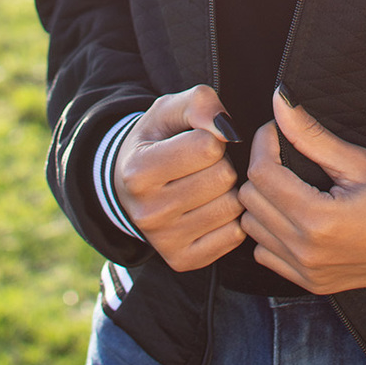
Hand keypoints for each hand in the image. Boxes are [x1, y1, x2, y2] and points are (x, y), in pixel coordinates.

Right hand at [113, 84, 244, 272]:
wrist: (131, 187)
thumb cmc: (157, 141)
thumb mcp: (170, 110)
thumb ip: (200, 103)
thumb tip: (228, 130)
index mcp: (138, 172)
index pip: (209, 147)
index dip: (212, 137)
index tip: (197, 141)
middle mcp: (148, 212)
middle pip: (223, 177)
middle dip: (222, 163)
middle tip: (202, 165)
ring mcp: (165, 241)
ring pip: (232, 206)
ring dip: (229, 190)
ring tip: (207, 184)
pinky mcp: (183, 261)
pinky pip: (235, 234)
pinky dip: (231, 218)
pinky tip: (211, 207)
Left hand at [238, 90, 365, 293]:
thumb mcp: (360, 161)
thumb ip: (311, 134)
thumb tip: (278, 101)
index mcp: (319, 220)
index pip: (261, 173)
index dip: (264, 143)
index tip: (280, 131)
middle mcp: (307, 252)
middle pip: (251, 200)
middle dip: (264, 170)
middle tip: (289, 155)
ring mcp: (308, 273)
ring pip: (253, 228)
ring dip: (265, 202)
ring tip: (293, 184)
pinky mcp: (312, 284)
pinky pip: (266, 254)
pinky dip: (272, 232)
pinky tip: (297, 215)